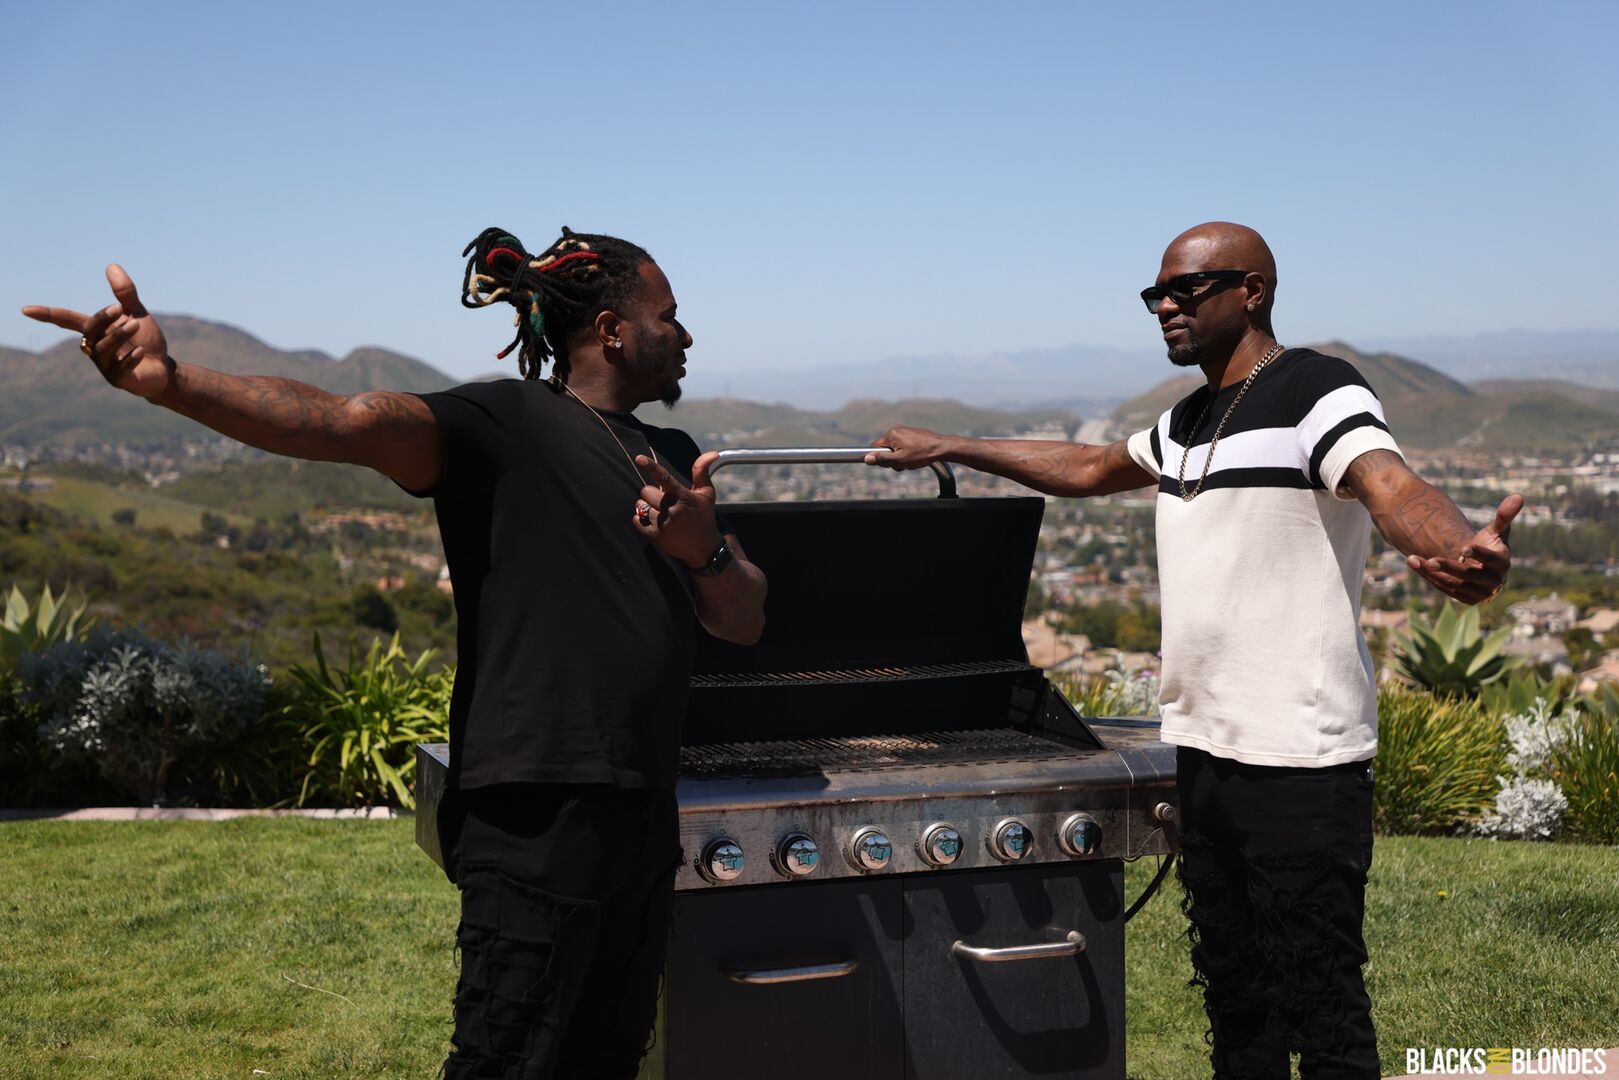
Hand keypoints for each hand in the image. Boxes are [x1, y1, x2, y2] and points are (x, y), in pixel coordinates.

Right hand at [23, 265, 173, 399]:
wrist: (163, 369)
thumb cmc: (146, 340)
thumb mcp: (136, 314)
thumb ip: (125, 293)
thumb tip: (112, 265)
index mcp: (95, 331)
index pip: (66, 320)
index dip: (47, 315)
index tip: (26, 310)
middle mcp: (94, 348)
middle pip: (88, 330)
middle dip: (102, 318)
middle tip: (120, 308)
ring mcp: (104, 366)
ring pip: (103, 348)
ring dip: (119, 335)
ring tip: (136, 325)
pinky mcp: (118, 380)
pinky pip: (118, 368)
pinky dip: (130, 358)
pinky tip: (142, 351)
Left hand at [633, 450, 723, 568]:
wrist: (704, 548)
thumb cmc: (704, 516)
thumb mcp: (706, 493)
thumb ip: (702, 471)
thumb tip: (713, 452)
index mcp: (684, 497)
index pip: (665, 478)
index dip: (651, 466)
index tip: (639, 458)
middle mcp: (672, 510)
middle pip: (645, 491)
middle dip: (651, 493)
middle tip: (663, 500)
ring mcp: (663, 525)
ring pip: (639, 505)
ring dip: (646, 506)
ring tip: (660, 512)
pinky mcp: (655, 537)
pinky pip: (636, 520)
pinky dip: (641, 518)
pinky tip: (654, 521)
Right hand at [865, 426, 952, 469]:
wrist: (941, 448)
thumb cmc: (922, 454)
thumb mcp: (900, 460)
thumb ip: (882, 459)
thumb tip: (867, 458)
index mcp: (892, 434)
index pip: (875, 447)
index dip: (879, 458)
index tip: (889, 463)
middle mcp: (897, 430)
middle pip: (885, 449)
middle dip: (892, 459)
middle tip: (903, 464)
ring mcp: (905, 431)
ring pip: (895, 448)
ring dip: (900, 458)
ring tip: (912, 460)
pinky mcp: (912, 434)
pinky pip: (903, 445)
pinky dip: (907, 453)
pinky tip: (916, 456)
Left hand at [1407, 493, 1521, 603]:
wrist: (1481, 566)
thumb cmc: (1488, 544)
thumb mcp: (1496, 531)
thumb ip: (1504, 516)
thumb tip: (1518, 496)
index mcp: (1502, 562)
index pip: (1490, 559)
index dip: (1477, 554)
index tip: (1463, 548)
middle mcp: (1493, 581)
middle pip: (1468, 575)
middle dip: (1449, 567)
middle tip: (1431, 560)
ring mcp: (1479, 592)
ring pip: (1452, 583)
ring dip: (1431, 572)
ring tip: (1412, 559)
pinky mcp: (1466, 598)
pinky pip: (1444, 588)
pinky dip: (1428, 576)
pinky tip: (1413, 562)